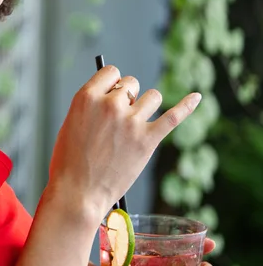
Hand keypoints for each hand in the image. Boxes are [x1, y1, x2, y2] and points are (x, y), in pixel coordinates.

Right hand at [48, 66, 201, 222]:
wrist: (77, 193)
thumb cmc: (69, 162)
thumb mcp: (70, 124)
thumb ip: (91, 107)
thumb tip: (114, 95)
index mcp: (86, 98)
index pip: (111, 72)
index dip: (112, 82)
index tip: (111, 94)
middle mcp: (110, 105)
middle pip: (132, 83)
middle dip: (128, 96)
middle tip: (119, 117)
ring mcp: (131, 122)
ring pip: (152, 97)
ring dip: (146, 106)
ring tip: (136, 124)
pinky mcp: (148, 140)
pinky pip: (174, 116)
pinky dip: (187, 105)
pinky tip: (196, 97)